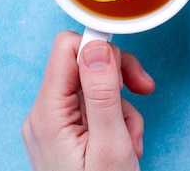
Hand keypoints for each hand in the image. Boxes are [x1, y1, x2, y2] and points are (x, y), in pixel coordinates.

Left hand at [22, 32, 155, 170]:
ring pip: (96, 88)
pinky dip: (117, 120)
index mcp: (48, 113)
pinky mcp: (66, 132)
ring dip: (123, 106)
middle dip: (119, 78)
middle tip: (144, 89)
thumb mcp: (110, 143)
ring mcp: (55, 124)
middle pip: (84, 66)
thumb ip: (103, 93)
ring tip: (131, 138)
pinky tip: (125, 143)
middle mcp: (45, 114)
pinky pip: (95, 108)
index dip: (100, 47)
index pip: (67, 50)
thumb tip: (95, 46)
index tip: (127, 61)